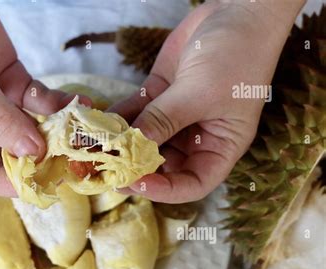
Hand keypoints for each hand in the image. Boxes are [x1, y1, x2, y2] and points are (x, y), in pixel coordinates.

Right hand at [0, 0, 79, 196]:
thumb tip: (34, 153)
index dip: (16, 183)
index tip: (50, 183)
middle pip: (14, 152)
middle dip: (44, 156)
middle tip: (77, 159)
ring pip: (32, 125)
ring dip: (58, 129)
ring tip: (86, 133)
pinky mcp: (12, 79)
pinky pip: (39, 99)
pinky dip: (58, 102)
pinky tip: (81, 103)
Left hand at [109, 0, 304, 202]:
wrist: (235, 10)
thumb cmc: (236, 56)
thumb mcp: (201, 93)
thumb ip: (164, 120)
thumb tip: (130, 146)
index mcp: (220, 146)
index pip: (192, 184)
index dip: (165, 190)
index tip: (136, 183)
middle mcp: (197, 136)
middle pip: (163, 164)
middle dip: (134, 167)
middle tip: (104, 167)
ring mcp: (175, 116)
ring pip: (144, 139)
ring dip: (120, 142)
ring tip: (94, 146)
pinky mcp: (159, 95)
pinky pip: (135, 112)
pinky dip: (118, 118)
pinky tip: (99, 121)